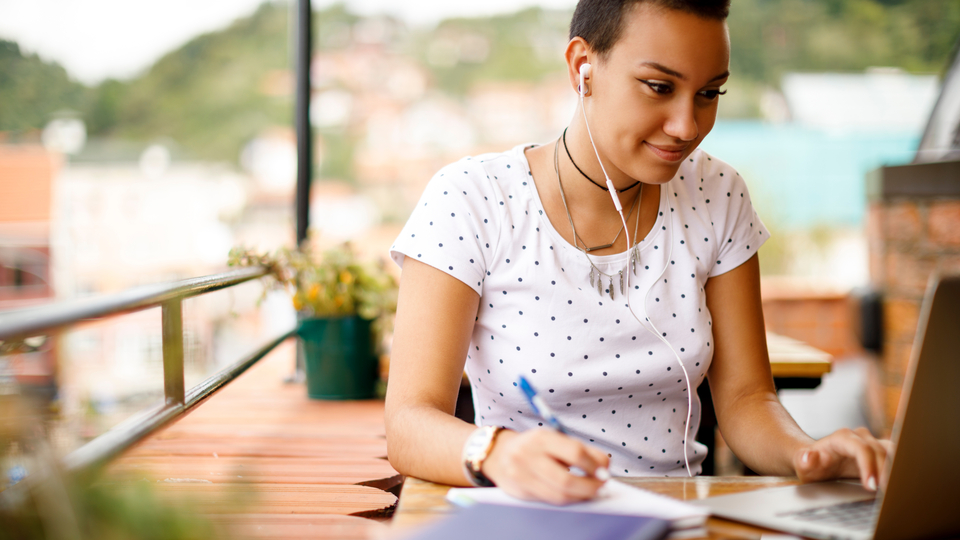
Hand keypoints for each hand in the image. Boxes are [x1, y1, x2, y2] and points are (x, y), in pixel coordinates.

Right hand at [481, 428, 609, 504]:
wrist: (498, 454)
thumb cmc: (533, 447)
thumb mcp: (553, 439)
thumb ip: (579, 450)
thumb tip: (604, 466)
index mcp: (541, 438)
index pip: (574, 453)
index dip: (594, 465)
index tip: (604, 470)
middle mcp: (528, 455)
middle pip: (566, 480)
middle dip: (590, 486)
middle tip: (601, 485)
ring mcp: (521, 475)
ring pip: (558, 495)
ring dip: (580, 496)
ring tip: (590, 491)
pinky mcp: (520, 491)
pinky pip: (549, 500)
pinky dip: (566, 499)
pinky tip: (574, 494)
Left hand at [793, 427, 891, 490]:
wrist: (817, 461)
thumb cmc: (811, 463)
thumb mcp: (802, 464)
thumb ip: (804, 460)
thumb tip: (808, 457)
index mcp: (842, 438)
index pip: (861, 448)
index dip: (868, 466)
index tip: (871, 485)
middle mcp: (860, 437)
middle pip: (880, 451)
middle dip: (885, 473)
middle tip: (888, 494)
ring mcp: (872, 443)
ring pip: (892, 452)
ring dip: (896, 470)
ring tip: (897, 491)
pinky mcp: (881, 452)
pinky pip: (896, 459)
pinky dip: (899, 472)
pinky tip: (899, 487)